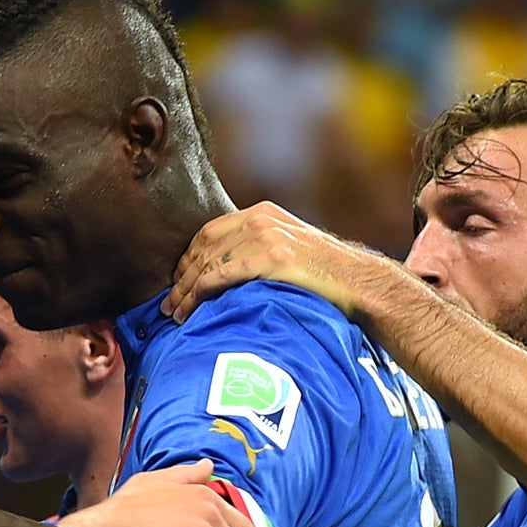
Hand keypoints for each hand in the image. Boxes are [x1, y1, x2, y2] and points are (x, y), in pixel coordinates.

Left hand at [165, 201, 385, 324]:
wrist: (359, 282)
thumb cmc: (324, 274)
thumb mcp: (289, 247)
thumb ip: (259, 248)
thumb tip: (226, 270)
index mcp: (262, 212)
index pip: (209, 232)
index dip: (187, 258)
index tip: (177, 282)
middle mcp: (261, 219)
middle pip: (203, 248)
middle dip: (180, 279)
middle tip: (168, 304)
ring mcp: (267, 237)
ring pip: (207, 263)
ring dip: (185, 292)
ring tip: (175, 314)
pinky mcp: (272, 258)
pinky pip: (221, 275)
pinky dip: (200, 294)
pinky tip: (192, 311)